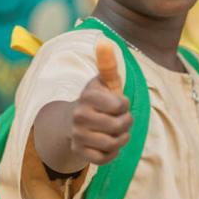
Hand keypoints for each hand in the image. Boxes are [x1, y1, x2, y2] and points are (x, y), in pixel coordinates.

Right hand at [68, 41, 131, 165]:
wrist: (72, 122)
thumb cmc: (96, 100)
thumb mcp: (103, 82)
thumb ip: (108, 64)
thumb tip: (105, 41)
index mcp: (88, 96)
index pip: (121, 105)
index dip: (125, 105)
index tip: (119, 103)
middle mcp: (79, 115)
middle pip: (119, 126)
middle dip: (127, 123)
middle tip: (122, 120)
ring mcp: (77, 134)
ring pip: (113, 143)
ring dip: (121, 139)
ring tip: (117, 132)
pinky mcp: (78, 151)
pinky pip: (105, 158)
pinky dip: (112, 153)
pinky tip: (108, 144)